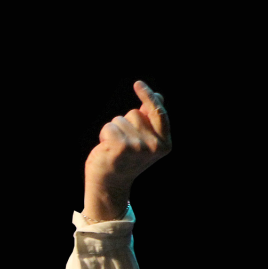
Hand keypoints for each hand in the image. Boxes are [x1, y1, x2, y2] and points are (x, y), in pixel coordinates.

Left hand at [83, 80, 171, 219]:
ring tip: (115, 147)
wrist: (109, 185)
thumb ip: (151, 120)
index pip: (160, 113)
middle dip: (126, 123)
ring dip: (114, 129)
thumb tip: (159, 96)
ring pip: (121, 119)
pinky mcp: (121, 146)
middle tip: (124, 144)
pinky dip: (105, 134)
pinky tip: (107, 148)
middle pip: (135, 113)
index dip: (149, 97)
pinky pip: (110, 126)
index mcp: (164, 144)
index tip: (137, 83)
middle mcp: (154, 145)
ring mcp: (138, 146)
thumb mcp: (144, 141)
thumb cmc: (125, 160)